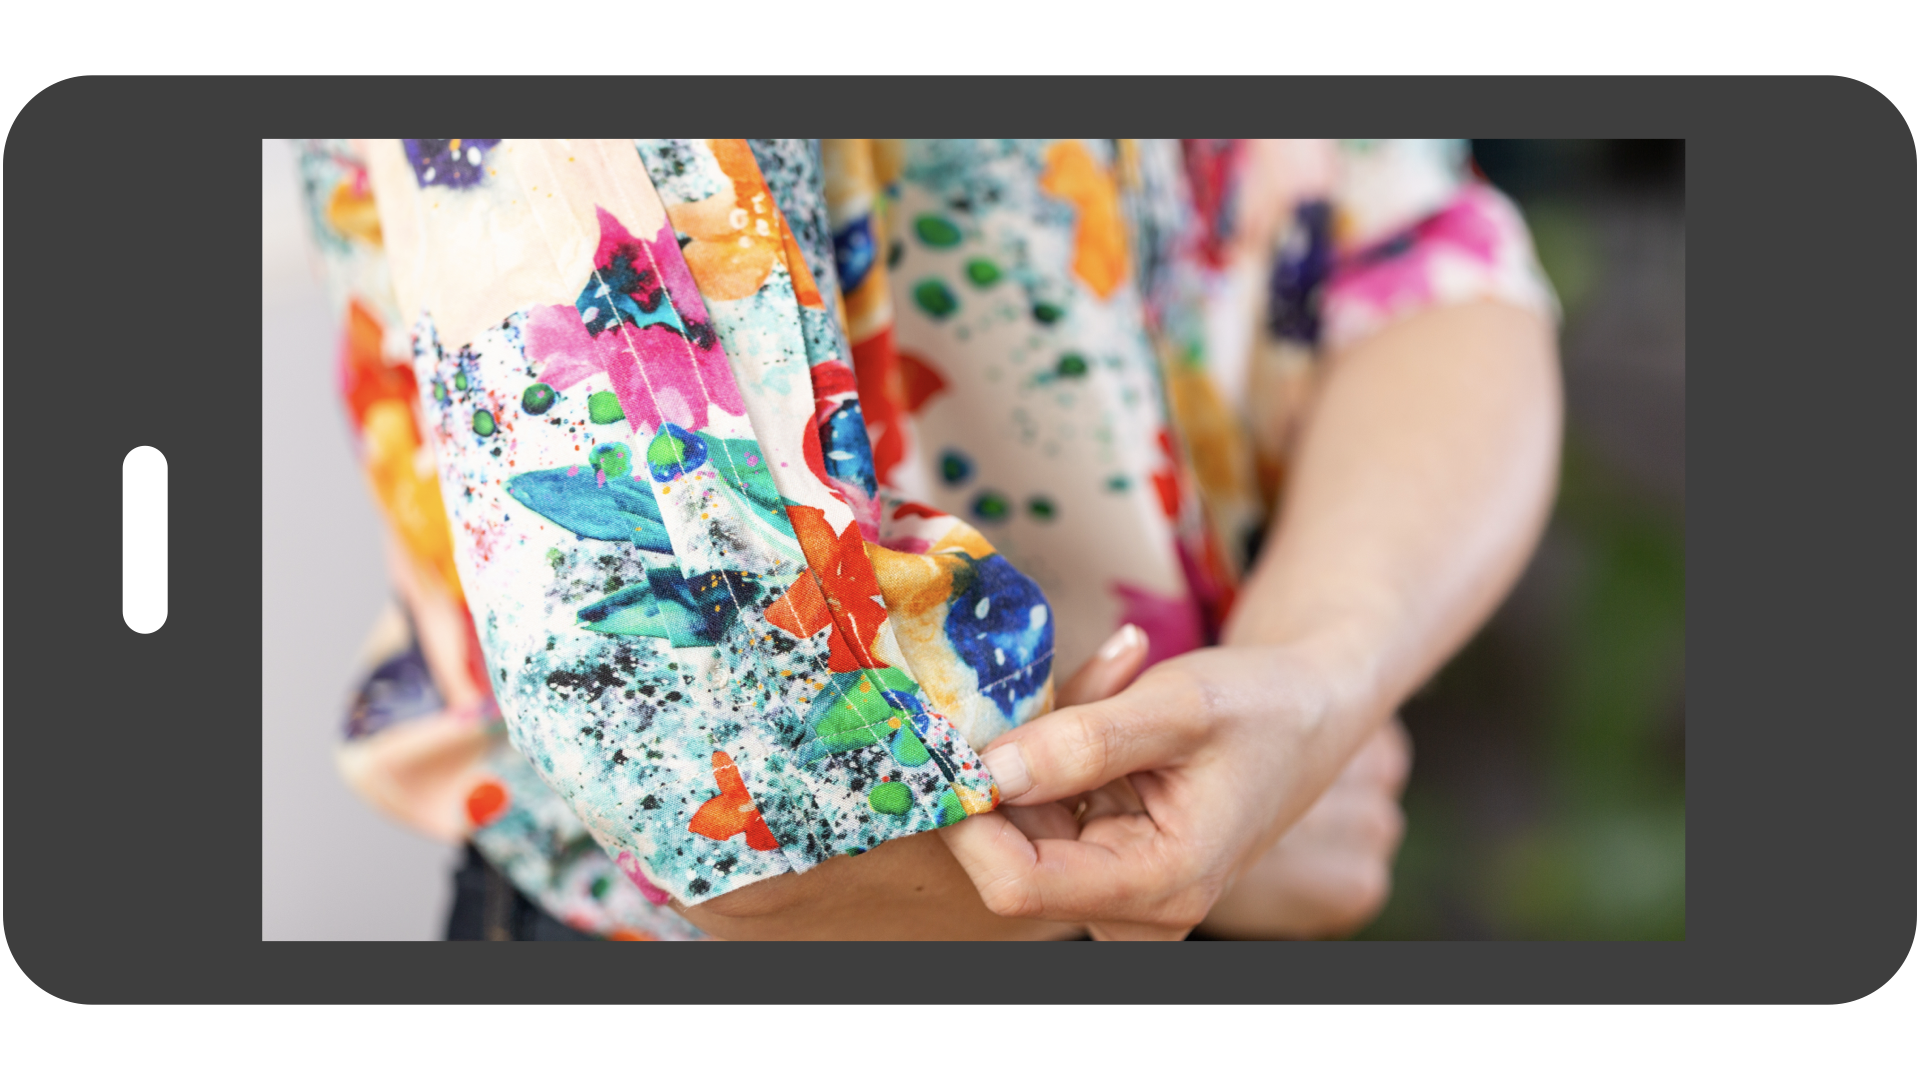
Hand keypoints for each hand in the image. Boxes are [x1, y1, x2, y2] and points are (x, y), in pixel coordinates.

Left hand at [940, 628, 1386, 940]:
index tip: (955, 742)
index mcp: (1159, 885)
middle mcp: (1134, 910)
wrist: (1308, 711)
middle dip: (1011, 767)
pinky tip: (1108, 709)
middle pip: (1011, 854)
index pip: (1016, 883)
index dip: (971, 817)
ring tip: (1110, 690)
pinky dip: (1054, 754)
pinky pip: (1043, 811)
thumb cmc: (1262, 707)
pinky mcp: (1105, 862)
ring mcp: (1117, 890)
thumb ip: (1085, 741)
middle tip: (1062, 686)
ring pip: (1022, 825)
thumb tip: (990, 773)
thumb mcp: (1180, 706)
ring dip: (1036, 752)